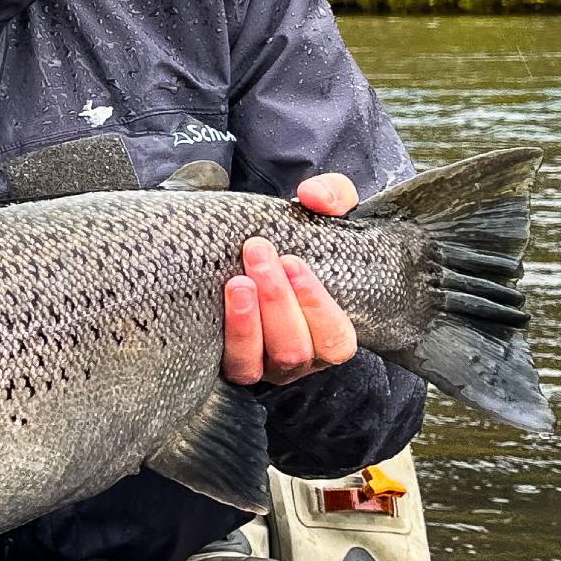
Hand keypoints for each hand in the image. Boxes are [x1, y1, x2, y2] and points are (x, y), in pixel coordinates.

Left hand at [223, 172, 359, 385]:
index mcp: (328, 333)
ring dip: (248, 320)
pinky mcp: (230, 363)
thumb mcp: (323, 211)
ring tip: (238, 280)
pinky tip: (224, 298)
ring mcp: (263, 365)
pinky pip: (232, 362)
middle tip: (258, 251)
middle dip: (277, 300)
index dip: (317, 305)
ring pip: (259, 362)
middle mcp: (299, 357)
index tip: (293, 262)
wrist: (252, 248)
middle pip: (294, 349)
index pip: (335, 340)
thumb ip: (333, 195)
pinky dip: (230, 333)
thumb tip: (317, 197)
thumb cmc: (296, 238)